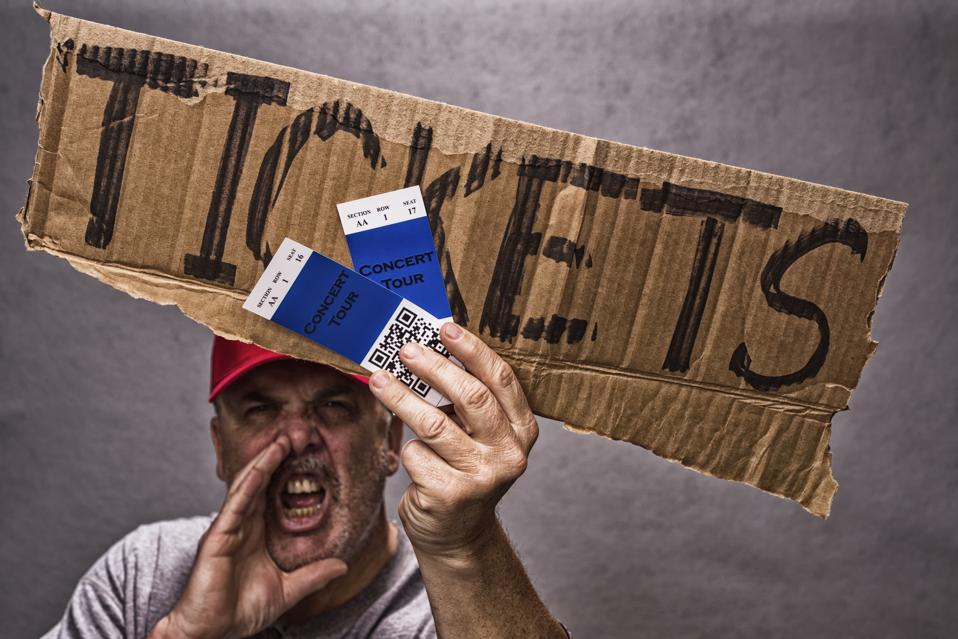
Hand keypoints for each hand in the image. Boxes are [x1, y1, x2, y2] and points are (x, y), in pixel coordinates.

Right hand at [151, 435, 347, 638]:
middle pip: (260, 482)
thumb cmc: (240, 611)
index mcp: (256, 533)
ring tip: (281, 440)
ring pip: (247, 486)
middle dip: (276, 457)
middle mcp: (242, 525)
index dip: (286, 472)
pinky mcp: (218, 537)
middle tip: (296, 433)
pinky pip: (235, 503)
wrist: (210, 633)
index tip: (306, 452)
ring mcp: (229, 528)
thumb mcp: (288, 590)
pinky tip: (261, 466)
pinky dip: (248, 483)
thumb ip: (313, 576)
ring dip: (264, 461)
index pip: (273, 493)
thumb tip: (343, 565)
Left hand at [368, 323, 538, 561]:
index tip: (445, 328)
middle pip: (471, 397)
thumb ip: (467, 402)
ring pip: (433, 423)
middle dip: (434, 367)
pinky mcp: (450, 495)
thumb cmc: (462, 471)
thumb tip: (430, 349)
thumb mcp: (478, 437)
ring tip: (379, 379)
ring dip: (401, 397)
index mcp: (522, 430)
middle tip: (406, 349)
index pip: (501, 380)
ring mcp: (482, 477)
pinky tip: (414, 458)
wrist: (457, 536)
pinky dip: (407, 450)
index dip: (472, 351)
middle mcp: (509, 453)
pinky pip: (416, 454)